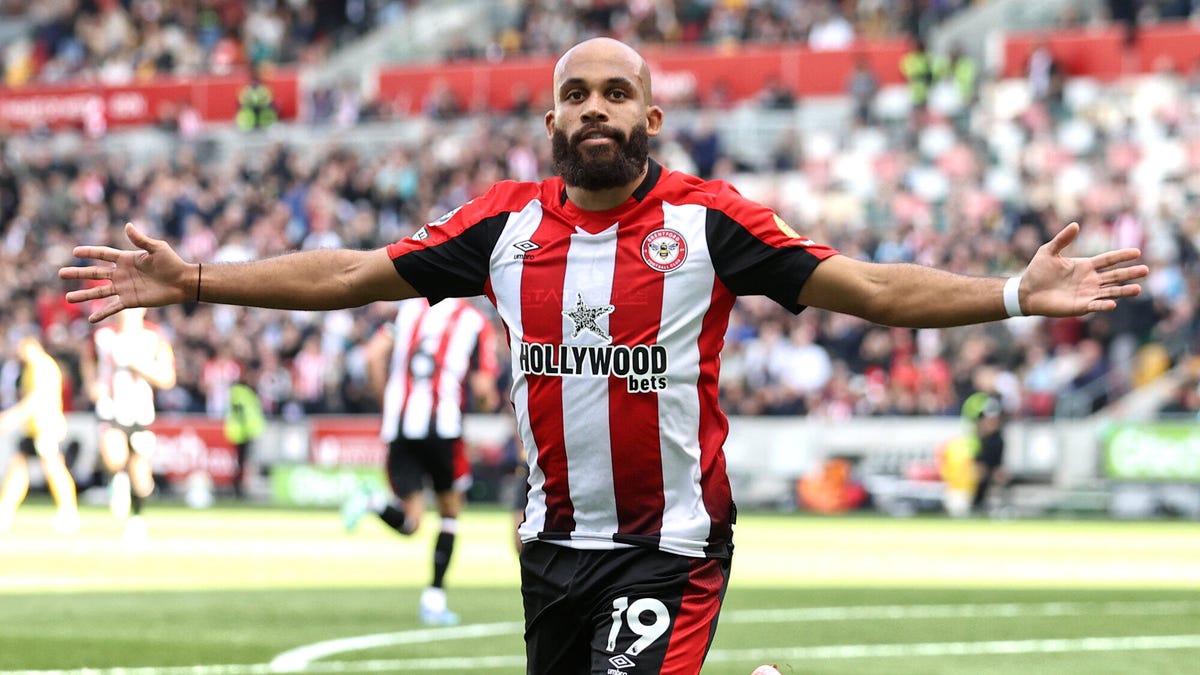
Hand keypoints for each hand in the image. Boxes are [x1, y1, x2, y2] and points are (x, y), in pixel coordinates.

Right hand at [58, 223, 196, 322]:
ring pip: (99, 292)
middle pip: (95, 273)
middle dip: (78, 273)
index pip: (103, 254)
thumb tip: (127, 226)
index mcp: (127, 259)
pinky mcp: (131, 301)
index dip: (90, 252)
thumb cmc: (172, 263)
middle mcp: (122, 274)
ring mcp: (125, 288)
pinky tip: (91, 320)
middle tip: (60, 273)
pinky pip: (113, 307)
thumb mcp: (157, 248)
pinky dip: (102, 313)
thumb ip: (141, 240)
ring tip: (68, 298)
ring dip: (84, 295)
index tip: (74, 252)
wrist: (183, 282)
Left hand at [1020, 223, 1147, 316]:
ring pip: (1110, 291)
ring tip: (1137, 289)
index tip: (1137, 252)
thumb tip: (1075, 225)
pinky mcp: (1080, 306)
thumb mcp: (1048, 251)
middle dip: (1130, 273)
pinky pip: (1095, 305)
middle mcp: (1090, 280)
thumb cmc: (1037, 271)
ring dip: (1123, 291)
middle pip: (1115, 276)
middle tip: (1146, 270)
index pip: (1108, 259)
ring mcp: (1087, 293)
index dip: (1122, 256)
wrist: (1026, 292)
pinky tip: (1113, 304)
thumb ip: (1062, 239)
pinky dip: (1104, 305)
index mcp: (1085, 265)